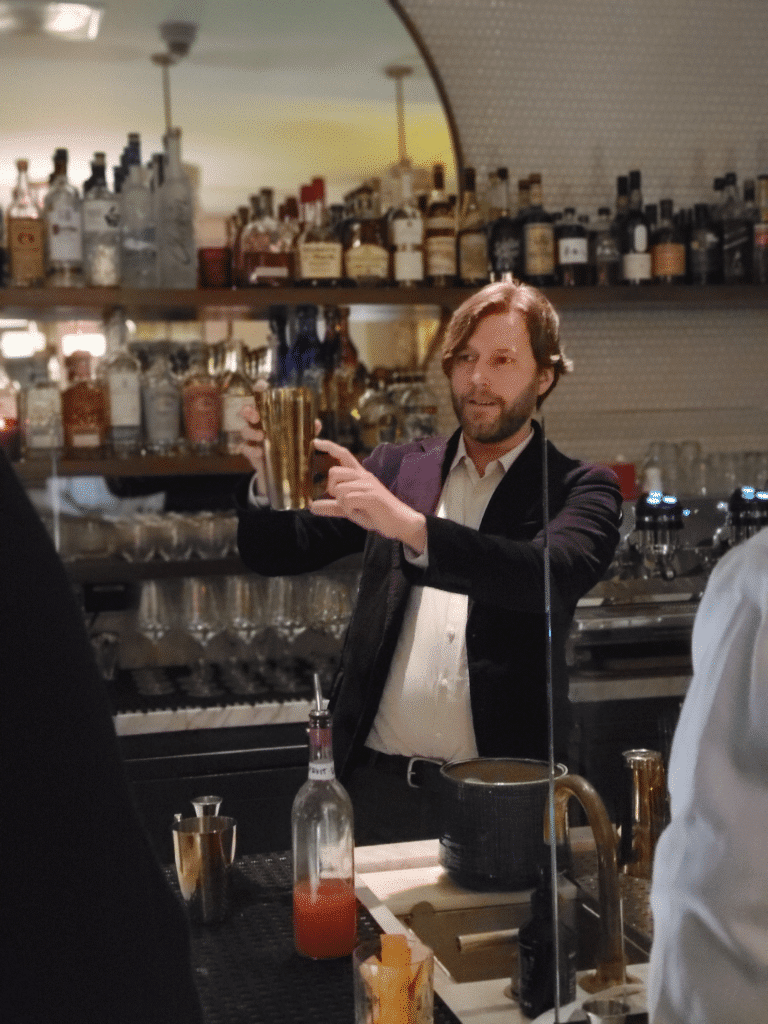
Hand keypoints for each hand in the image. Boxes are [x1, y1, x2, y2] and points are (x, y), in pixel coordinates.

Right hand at [238, 393, 322, 498]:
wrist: (282, 471)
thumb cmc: (290, 447)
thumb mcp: (300, 439)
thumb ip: (307, 431)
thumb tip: (316, 423)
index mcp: (269, 416)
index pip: (260, 399)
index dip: (258, 390)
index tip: (261, 386)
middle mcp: (257, 425)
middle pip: (245, 412)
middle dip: (248, 411)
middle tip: (256, 417)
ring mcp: (252, 439)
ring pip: (243, 430)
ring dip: (250, 432)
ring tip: (261, 437)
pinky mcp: (250, 453)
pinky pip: (244, 449)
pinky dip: (250, 450)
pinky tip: (260, 452)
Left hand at [310, 438, 426, 552]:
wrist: (400, 523)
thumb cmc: (375, 513)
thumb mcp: (350, 509)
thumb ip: (332, 506)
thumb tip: (312, 506)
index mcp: (359, 475)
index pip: (343, 454)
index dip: (329, 446)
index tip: (315, 442)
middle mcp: (363, 476)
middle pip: (334, 472)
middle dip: (331, 489)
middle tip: (341, 501)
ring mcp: (368, 484)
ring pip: (339, 489)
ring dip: (342, 504)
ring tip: (356, 509)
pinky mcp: (372, 496)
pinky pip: (347, 500)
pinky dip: (349, 510)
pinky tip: (360, 512)